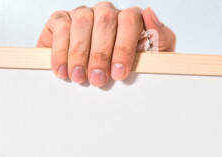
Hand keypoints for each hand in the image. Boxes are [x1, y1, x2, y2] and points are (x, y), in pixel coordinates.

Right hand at [37, 5, 175, 85]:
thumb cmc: (125, 70)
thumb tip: (150, 14)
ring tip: (79, 77)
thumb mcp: (152, 58)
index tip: (119, 73)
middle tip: (97, 79)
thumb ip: (160, 38)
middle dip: (101, 54)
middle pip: (105, 21)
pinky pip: (61, 27)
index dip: (124, 46)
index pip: (130, 20)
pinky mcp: (61, 20)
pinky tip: (62, 70)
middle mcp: (106, 13)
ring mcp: (83, 14)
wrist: (97, 79)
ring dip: (80, 53)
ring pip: (82, 22)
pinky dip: (60, 50)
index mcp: (129, 19)